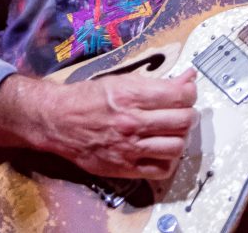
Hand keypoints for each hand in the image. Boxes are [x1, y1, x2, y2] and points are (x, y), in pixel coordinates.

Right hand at [0, 70, 197, 179]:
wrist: (57, 120)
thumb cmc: (87, 97)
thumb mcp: (121, 80)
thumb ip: (157, 82)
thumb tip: (188, 78)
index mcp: (131, 95)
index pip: (180, 96)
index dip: (190, 92)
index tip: (188, 91)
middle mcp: (132, 122)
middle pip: (183, 121)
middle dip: (189, 114)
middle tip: (184, 111)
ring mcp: (128, 147)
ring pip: (176, 146)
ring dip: (181, 137)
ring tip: (174, 131)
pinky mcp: (124, 167)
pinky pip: (161, 169)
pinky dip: (169, 160)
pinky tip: (163, 150)